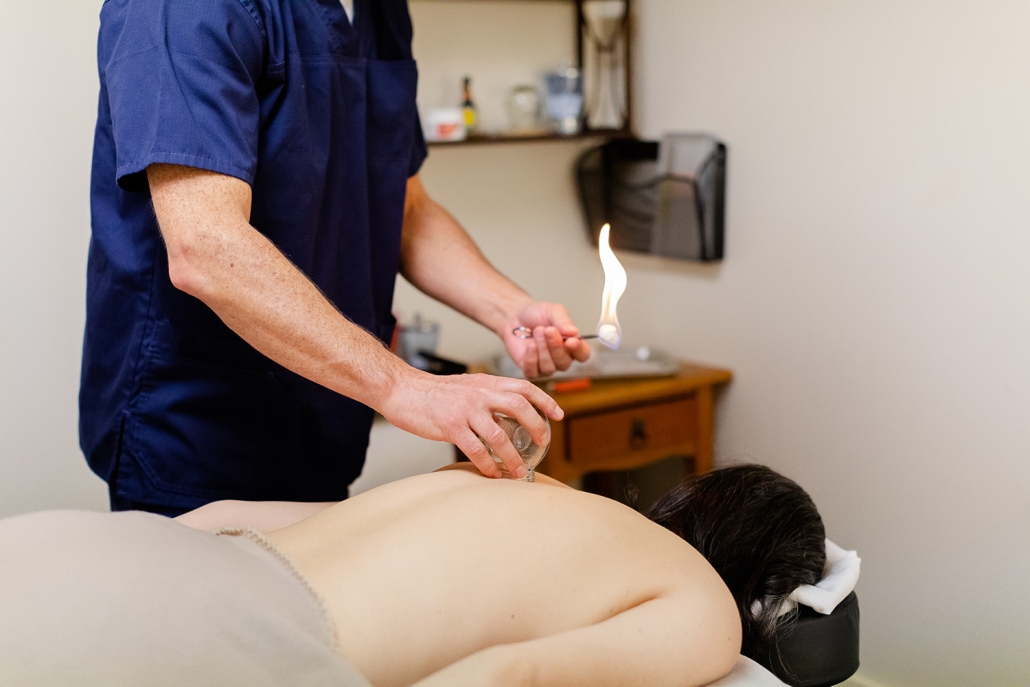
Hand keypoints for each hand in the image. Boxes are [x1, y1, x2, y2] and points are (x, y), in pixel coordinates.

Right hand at [380, 368, 562, 478]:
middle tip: (542, 444)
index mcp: (487, 383)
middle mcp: (480, 394)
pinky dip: (488, 464)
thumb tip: (512, 416)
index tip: (558, 415)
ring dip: (512, 457)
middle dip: (536, 427)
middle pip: (519, 407)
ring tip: (518, 471)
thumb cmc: (436, 393)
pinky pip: (476, 450)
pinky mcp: (451, 427)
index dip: (545, 401)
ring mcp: (466, 410)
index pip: (524, 387)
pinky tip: (492, 473)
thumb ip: (490, 397)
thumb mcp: (468, 386)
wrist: (404, 391)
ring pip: (500, 435)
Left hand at [502, 301, 591, 378]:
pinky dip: (531, 358)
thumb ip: (563, 321)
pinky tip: (529, 345)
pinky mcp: (530, 370)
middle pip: (564, 363)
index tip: (571, 341)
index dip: (578, 350)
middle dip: (555, 346)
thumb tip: (574, 332)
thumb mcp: (553, 311)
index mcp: (572, 345)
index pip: (582, 354)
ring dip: (542, 349)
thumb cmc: (537, 314)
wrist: (516, 316)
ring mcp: (546, 367)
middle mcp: (561, 359)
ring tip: (536, 332)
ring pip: (549, 368)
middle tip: (547, 330)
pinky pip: (533, 372)